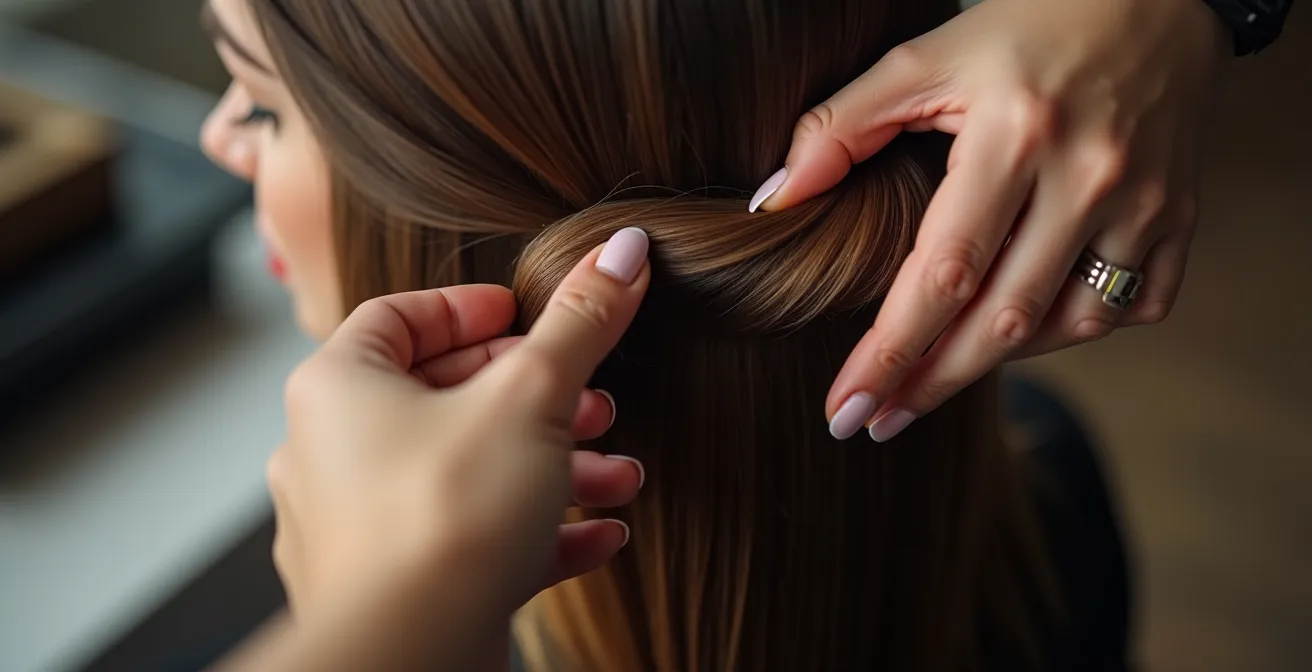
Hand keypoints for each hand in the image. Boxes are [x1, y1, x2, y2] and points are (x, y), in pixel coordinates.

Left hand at [267, 227, 650, 622]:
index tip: (530, 316)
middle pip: (448, 398)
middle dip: (539, 399)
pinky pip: (472, 541)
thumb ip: (580, 322)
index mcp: (338, 388)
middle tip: (593, 399)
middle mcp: (333, 454)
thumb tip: (622, 252)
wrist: (411, 656)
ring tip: (617, 473)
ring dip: (553, 468)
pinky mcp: (398, 586)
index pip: (399, 318)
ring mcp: (362, 526)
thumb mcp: (530, 397)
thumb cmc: (442, 521)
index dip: (471, 310)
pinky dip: (536, 531)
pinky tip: (602, 534)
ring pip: (469, 474)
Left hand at [752, 0, 1228, 440]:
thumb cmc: (1026, 24)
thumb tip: (772, 200)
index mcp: (1015, 135)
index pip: (941, 272)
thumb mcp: (926, 57)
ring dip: (999, 361)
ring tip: (939, 372)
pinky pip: (1134, 307)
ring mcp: (1145, 203)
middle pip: (1003, 320)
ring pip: (1070, 325)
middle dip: (931, 383)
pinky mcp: (1182, 217)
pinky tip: (1026, 330)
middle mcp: (1088, 177)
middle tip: (876, 421)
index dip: (890, 352)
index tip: (846, 407)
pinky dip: (1076, 329)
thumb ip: (840, 126)